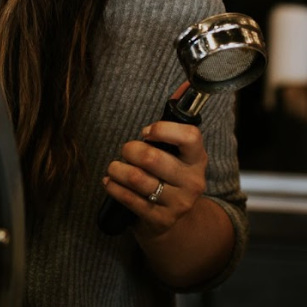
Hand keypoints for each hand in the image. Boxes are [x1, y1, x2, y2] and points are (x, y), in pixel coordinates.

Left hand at [102, 120, 207, 236]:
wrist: (173, 221)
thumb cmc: (169, 175)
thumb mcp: (178, 152)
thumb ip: (176, 120)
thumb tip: (184, 85)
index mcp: (197, 159)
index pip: (189, 136)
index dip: (163, 129)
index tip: (146, 133)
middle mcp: (192, 181)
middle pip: (152, 158)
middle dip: (129, 150)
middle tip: (125, 151)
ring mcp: (178, 203)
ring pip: (138, 179)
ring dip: (117, 169)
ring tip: (113, 167)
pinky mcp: (160, 219)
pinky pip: (130, 199)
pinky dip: (114, 187)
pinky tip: (109, 182)